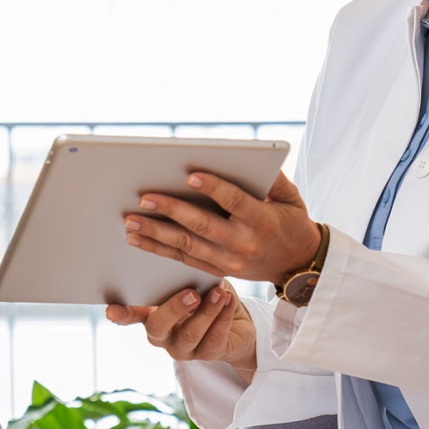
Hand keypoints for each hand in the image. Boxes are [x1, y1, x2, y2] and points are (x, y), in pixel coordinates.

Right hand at [106, 282, 256, 379]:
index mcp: (152, 314)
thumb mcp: (194, 281)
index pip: (131, 315)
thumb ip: (182, 275)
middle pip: (158, 327)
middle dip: (173, 309)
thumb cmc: (209, 294)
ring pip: (190, 334)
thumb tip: (180, 255)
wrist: (240, 322)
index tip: (111, 309)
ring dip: (206, 312)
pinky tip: (228, 301)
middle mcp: (163, 335)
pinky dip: (222, 317)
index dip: (121, 314)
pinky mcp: (208, 354)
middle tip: (191, 294)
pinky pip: (214, 338)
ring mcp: (184, 349)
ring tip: (219, 293)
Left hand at [124, 173, 324, 283]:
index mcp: (261, 221)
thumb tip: (254, 158)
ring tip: (130, 221)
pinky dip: (159, 249)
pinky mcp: (218, 270)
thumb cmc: (291, 223)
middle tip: (144, 198)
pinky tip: (138, 240)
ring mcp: (228, 261)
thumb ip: (273, 179)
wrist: (298, 265)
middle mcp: (242, 244)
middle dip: (171, 210)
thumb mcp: (291, 198)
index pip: (234, 202)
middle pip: (202, 226)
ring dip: (155, 233)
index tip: (190, 175)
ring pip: (186, 246)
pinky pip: (184, 260)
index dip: (214, 188)